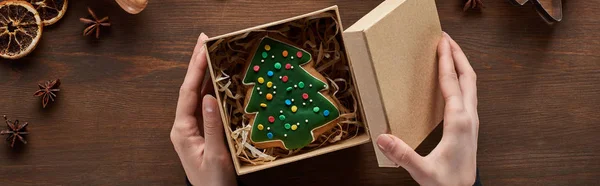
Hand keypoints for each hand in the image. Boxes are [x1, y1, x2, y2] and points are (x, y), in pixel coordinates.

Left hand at [171, 33, 236, 185]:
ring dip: (204, 73)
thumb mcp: (215, 155)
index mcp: (182, 130)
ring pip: (197, 95)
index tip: (203, 49)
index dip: (195, 69)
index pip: (188, 93)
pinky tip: (218, 78)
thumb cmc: (214, 183)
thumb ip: (212, 126)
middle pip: (190, 89)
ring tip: (210, 52)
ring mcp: (192, 128)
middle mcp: (184, 126)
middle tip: (205, 40)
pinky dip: (211, 88)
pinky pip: (205, 105)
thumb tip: (210, 97)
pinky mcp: (201, 132)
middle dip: (197, 64)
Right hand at [376, 32, 478, 185]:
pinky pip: (468, 94)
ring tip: (450, 53)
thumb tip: (383, 138)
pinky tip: (452, 81)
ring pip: (471, 84)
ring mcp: (472, 122)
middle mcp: (469, 118)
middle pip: (468, 77)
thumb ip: (403, 154)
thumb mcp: (423, 171)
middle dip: (458, 55)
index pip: (452, 83)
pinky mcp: (470, 126)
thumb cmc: (448, 184)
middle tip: (446, 39)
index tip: (441, 43)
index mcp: (459, 122)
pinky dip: (461, 79)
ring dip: (461, 65)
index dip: (445, 61)